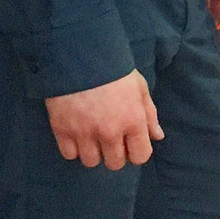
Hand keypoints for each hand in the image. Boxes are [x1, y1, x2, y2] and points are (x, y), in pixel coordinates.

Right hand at [45, 70, 163, 169]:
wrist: (79, 55)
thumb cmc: (115, 69)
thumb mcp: (139, 87)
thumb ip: (149, 114)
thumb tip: (157, 137)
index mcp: (133, 121)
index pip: (140, 156)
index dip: (136, 152)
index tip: (130, 144)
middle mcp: (110, 132)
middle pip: (114, 163)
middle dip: (114, 154)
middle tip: (109, 139)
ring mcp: (85, 133)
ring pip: (91, 161)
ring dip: (93, 152)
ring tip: (91, 136)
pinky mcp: (62, 130)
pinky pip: (69, 155)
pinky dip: (72, 148)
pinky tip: (76, 134)